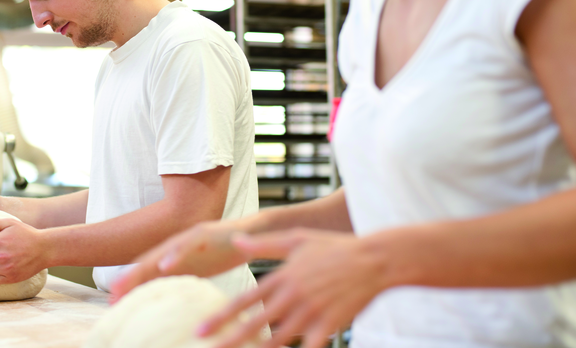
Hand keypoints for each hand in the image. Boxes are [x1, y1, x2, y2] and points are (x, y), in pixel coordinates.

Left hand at [110, 220, 250, 301]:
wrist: (256, 233)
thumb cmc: (227, 252)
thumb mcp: (202, 269)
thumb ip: (184, 279)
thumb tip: (169, 300)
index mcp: (177, 255)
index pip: (149, 271)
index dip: (131, 285)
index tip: (115, 302)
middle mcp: (179, 244)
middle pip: (149, 261)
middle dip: (129, 278)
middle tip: (113, 296)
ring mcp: (191, 237)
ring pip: (162, 252)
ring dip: (144, 267)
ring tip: (126, 282)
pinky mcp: (207, 233)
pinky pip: (189, 244)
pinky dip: (176, 254)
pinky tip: (165, 265)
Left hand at [201, 229, 389, 347]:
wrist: (373, 260)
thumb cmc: (335, 247)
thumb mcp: (297, 239)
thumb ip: (265, 244)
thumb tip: (237, 242)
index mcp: (282, 277)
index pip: (245, 301)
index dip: (221, 317)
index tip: (202, 329)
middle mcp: (292, 296)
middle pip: (255, 325)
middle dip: (230, 340)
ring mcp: (311, 312)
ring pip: (278, 340)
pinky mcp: (330, 325)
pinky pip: (310, 347)